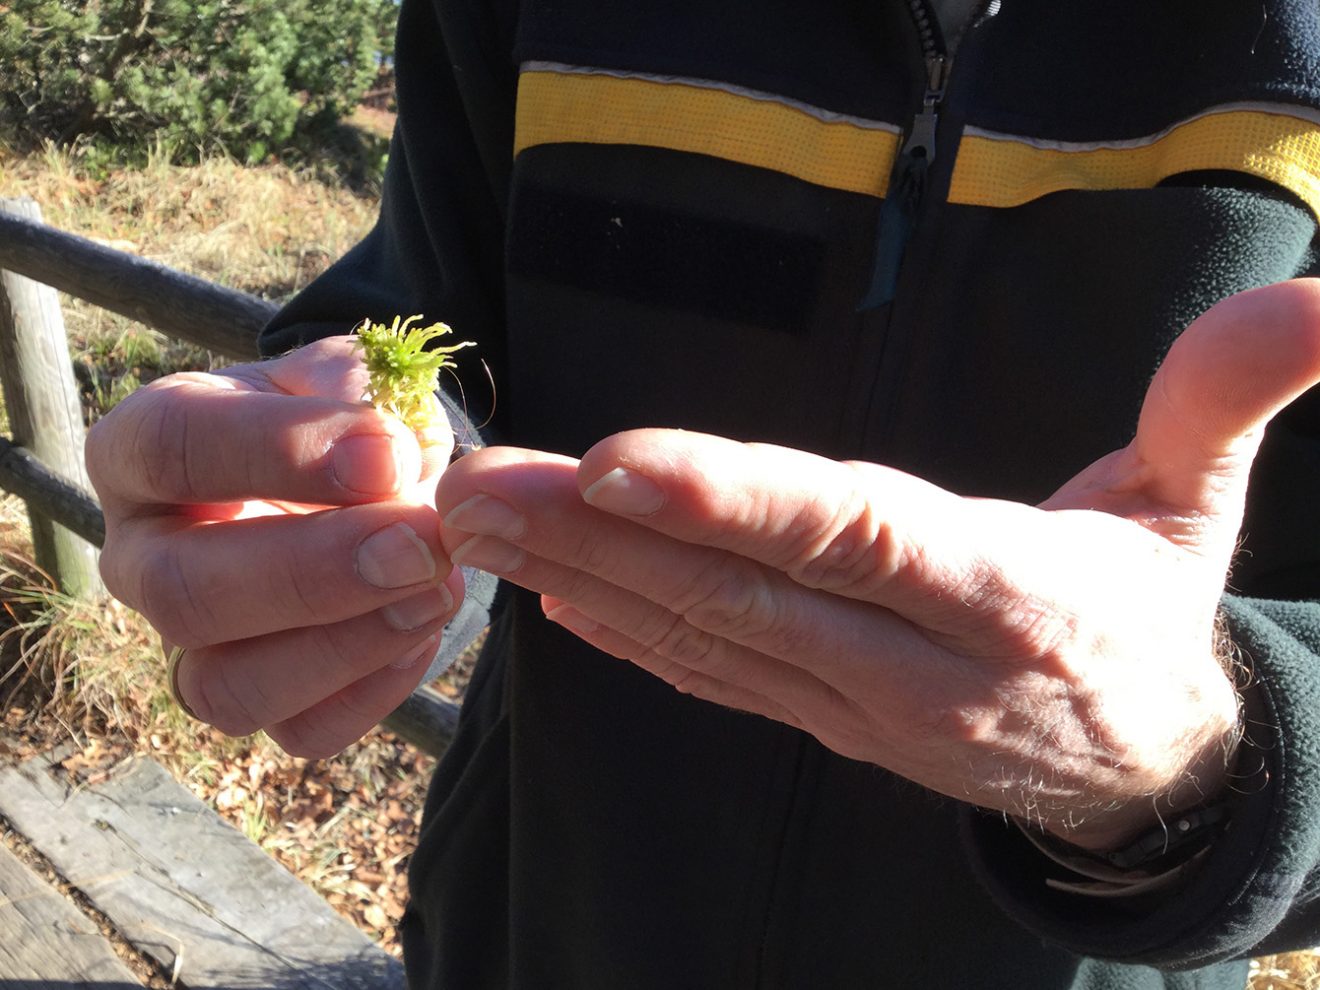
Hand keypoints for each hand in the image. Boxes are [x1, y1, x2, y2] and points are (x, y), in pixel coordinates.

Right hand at [86, 337, 463, 757]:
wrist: (368, 480)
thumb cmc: (339, 421)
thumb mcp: (344, 377)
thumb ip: (358, 390)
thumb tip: (383, 448)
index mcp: (143, 450)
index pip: (171, 447)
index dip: (279, 451)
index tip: (389, 453)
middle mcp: (142, 556)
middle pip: (183, 592)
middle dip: (313, 572)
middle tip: (419, 543)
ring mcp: (187, 644)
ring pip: (225, 687)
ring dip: (344, 645)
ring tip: (435, 589)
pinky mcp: (254, 699)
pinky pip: (298, 731)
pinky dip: (371, 691)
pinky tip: (423, 630)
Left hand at [434, 279, 1319, 848]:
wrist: (1144, 770)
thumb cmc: (1152, 611)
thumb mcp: (1202, 505)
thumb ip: (1224, 400)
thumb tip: (1316, 300)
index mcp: (1008, 595)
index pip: (858, 536)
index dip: (740, 500)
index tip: (616, 460)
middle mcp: (916, 664)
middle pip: (742, 590)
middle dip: (602, 534)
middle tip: (476, 485)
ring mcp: (858, 710)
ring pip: (704, 638)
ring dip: (582, 577)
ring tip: (478, 525)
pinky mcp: (828, 728)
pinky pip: (715, 682)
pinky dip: (629, 640)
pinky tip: (552, 597)